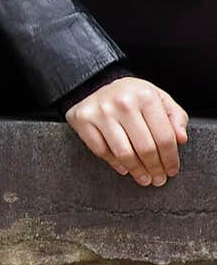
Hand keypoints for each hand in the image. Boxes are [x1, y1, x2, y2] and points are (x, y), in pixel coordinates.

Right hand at [64, 76, 188, 185]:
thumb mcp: (158, 98)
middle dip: (154, 168)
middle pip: (145, 147)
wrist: (98, 84)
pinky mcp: (83, 120)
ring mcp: (101, 112)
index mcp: (145, 96)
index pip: (164, 136)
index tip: (172, 170)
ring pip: (124, 153)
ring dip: (136, 171)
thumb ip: (175, 117)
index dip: (170, 158)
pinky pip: (102, 151)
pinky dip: (115, 164)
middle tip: (158, 179)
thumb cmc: (132, 96)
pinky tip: (125, 169)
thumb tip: (181, 139)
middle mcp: (123, 102)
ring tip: (144, 178)